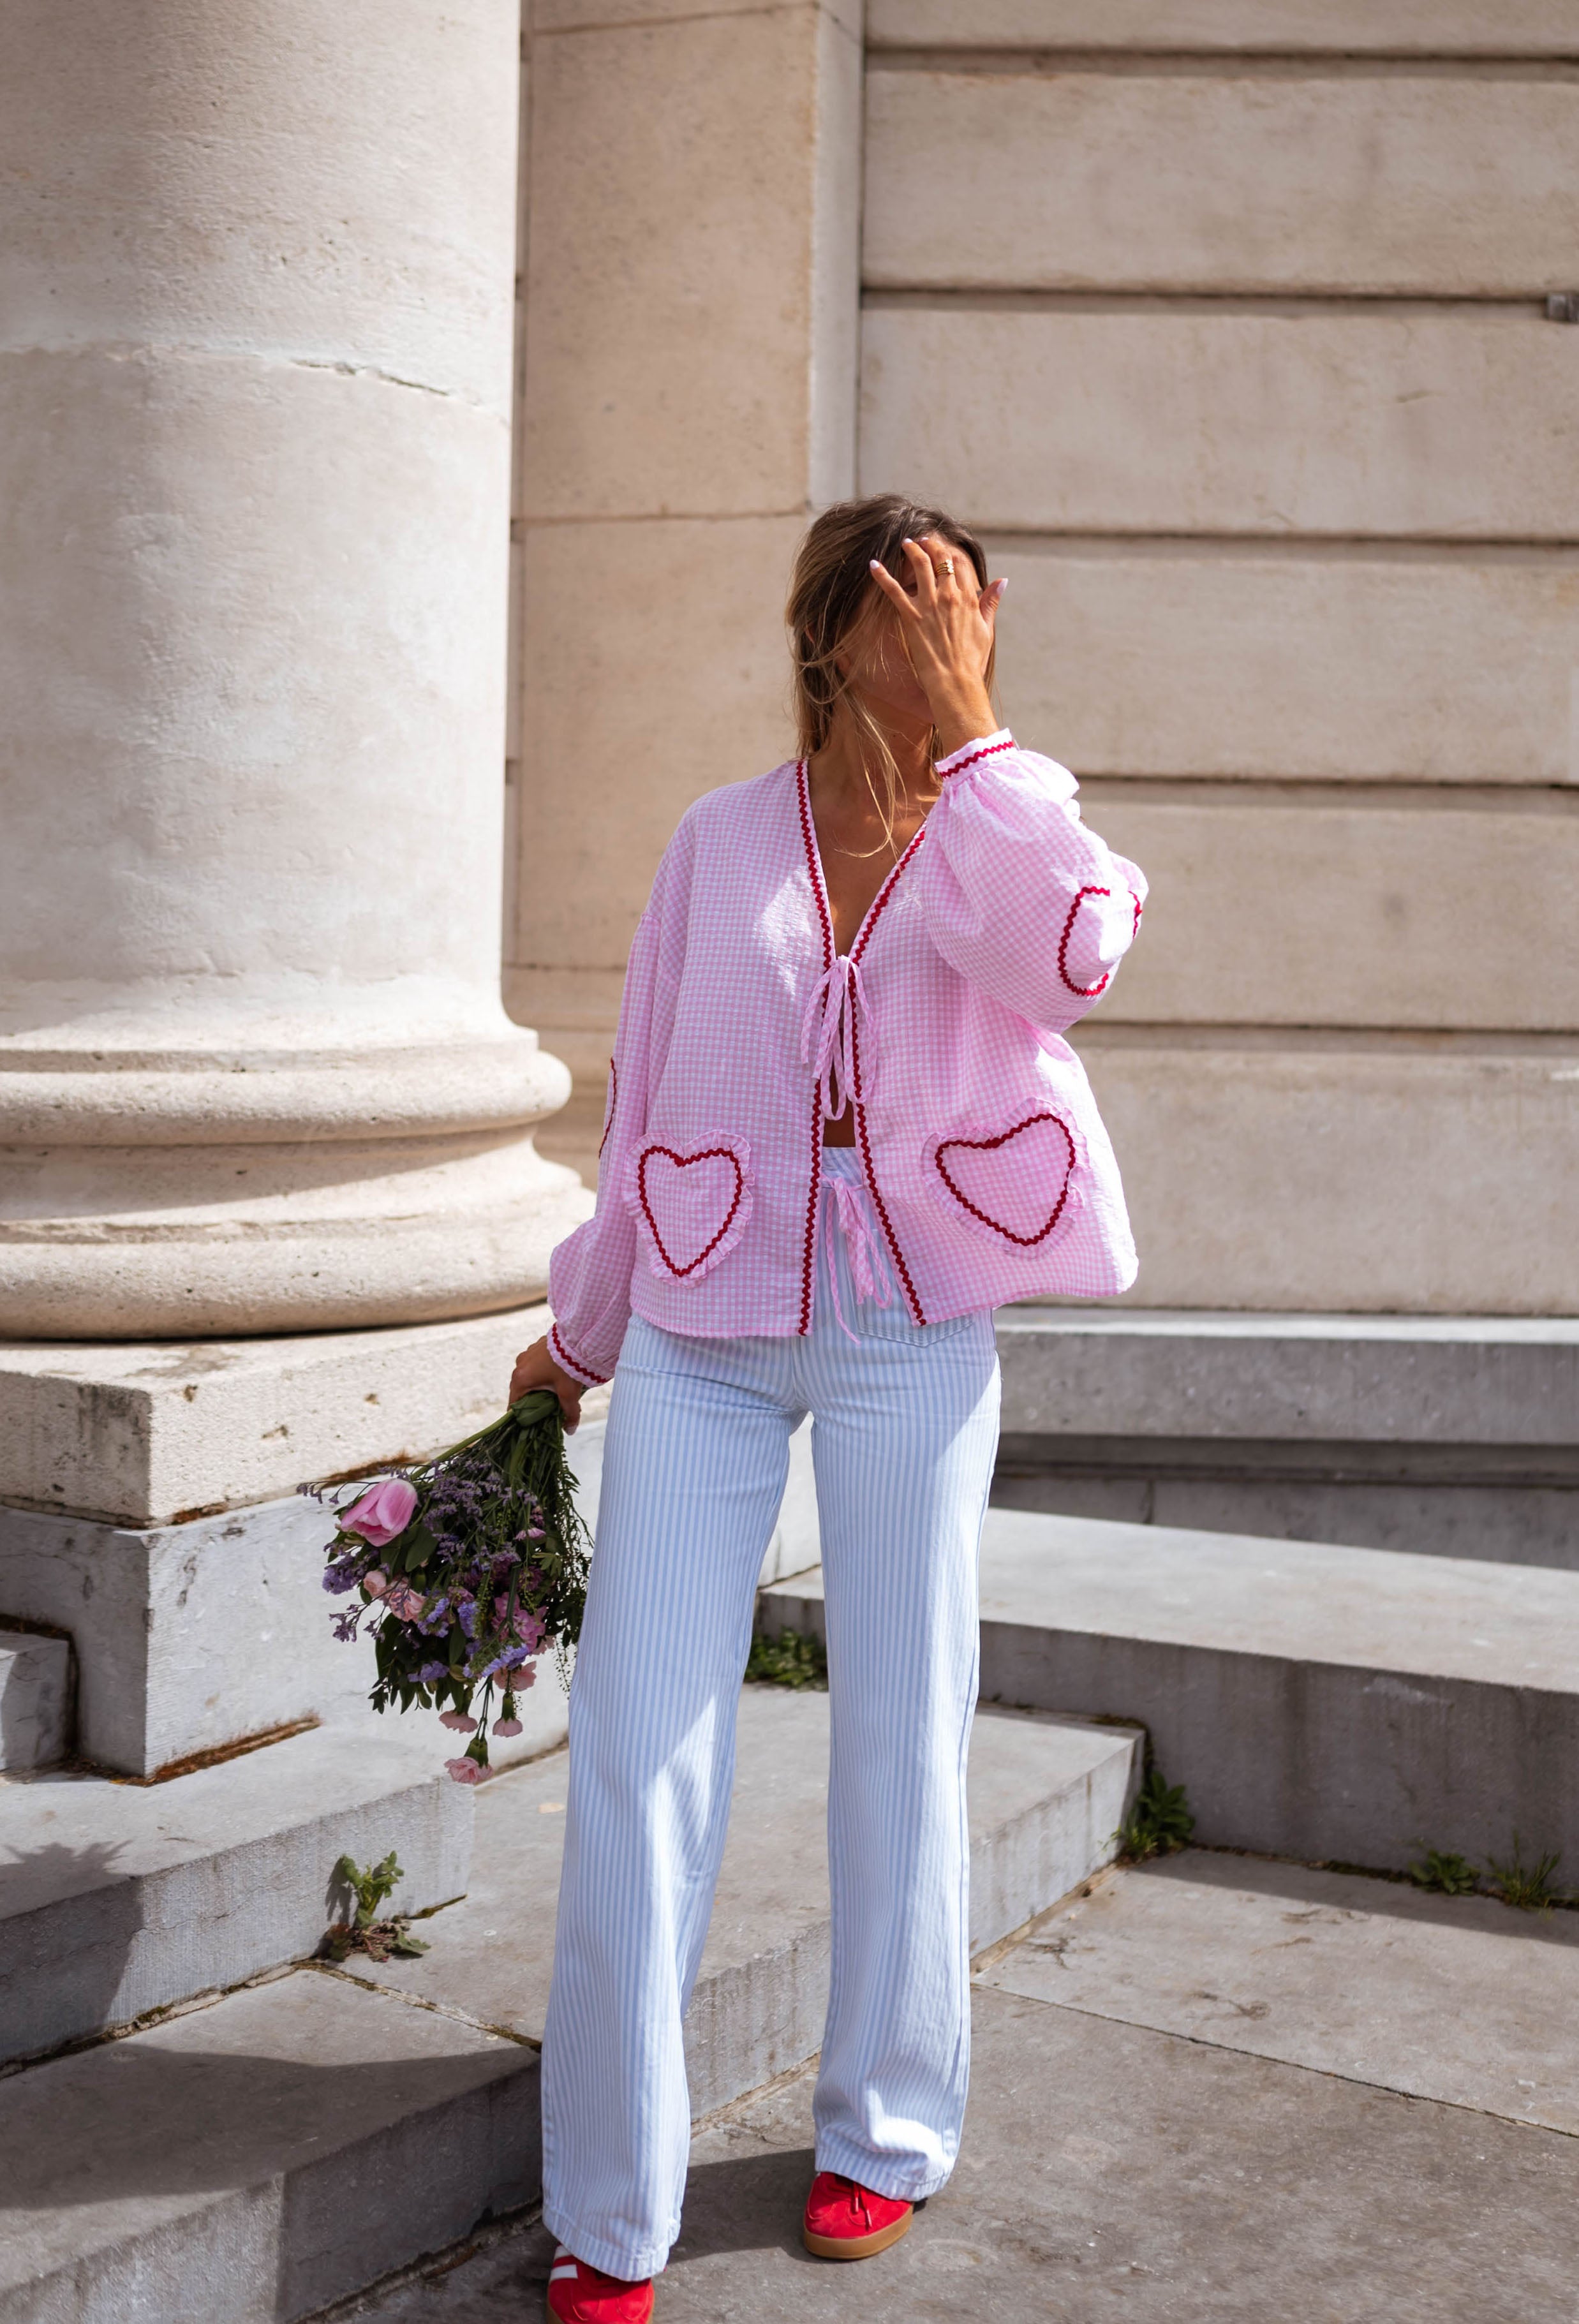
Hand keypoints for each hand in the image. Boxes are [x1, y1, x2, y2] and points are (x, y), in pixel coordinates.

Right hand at [508, 1336, 584, 1431]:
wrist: (576, 1338)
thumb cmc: (569, 1367)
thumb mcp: (569, 1393)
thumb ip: (569, 1413)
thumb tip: (570, 1429)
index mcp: (521, 1379)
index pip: (514, 1403)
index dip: (520, 1415)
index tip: (528, 1422)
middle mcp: (519, 1365)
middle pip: (521, 1390)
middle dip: (531, 1400)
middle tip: (543, 1409)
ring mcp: (526, 1354)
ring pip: (528, 1376)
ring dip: (537, 1384)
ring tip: (552, 1391)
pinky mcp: (535, 1347)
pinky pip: (534, 1363)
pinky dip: (541, 1371)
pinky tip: (555, 1374)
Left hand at [868, 534, 1006, 759]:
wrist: (955, 681)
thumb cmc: (972, 660)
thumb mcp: (987, 629)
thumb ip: (991, 602)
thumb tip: (1002, 581)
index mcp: (968, 598)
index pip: (960, 565)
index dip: (950, 552)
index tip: (943, 546)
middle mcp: (949, 596)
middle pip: (940, 560)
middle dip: (930, 545)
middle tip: (921, 539)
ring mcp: (929, 605)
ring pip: (919, 567)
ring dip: (911, 551)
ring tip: (905, 543)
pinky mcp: (911, 617)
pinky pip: (893, 590)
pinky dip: (882, 576)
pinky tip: (873, 565)